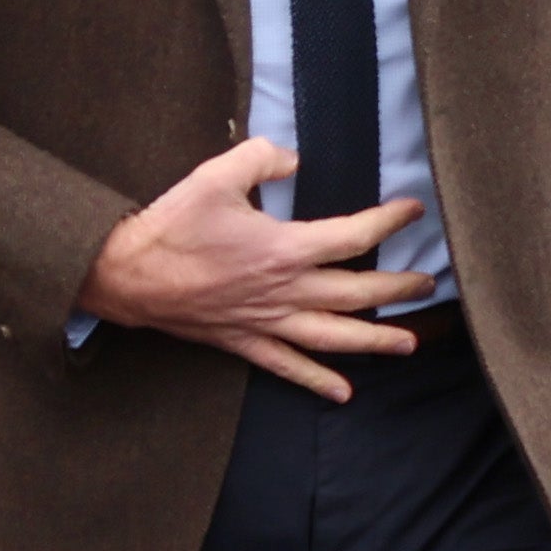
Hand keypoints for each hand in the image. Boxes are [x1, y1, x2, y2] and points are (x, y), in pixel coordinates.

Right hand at [75, 137, 425, 400]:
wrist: (124, 274)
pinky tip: (343, 393)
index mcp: (284, 248)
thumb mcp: (216, 175)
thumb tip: (292, 158)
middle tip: (427, 284)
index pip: (354, 236)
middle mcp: (283, 291)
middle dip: (396, 289)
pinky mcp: (242, 341)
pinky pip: (287, 365)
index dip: (389, 222)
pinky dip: (317, 380)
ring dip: (374, 341)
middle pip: (356, 294)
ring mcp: (265, 321)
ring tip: (409, 344)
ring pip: (332, 336)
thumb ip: (262, 159)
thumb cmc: (170, 225)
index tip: (413, 211)